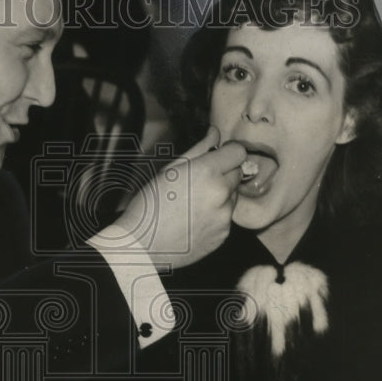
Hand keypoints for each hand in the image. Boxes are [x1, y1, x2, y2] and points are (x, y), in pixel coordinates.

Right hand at [115, 127, 245, 269]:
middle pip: (237, 174)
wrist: (143, 246)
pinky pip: (226, 217)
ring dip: (220, 195)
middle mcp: (221, 194)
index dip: (228, 152)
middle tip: (198, 181)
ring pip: (233, 196)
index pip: (238, 152)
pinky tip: (194, 219)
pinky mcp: (223, 235)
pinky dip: (216, 215)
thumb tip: (215, 134)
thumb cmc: (150, 206)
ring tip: (192, 203)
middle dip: (223, 173)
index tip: (218, 156)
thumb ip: (198, 150)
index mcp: (207, 173)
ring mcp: (224, 217)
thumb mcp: (169, 170)